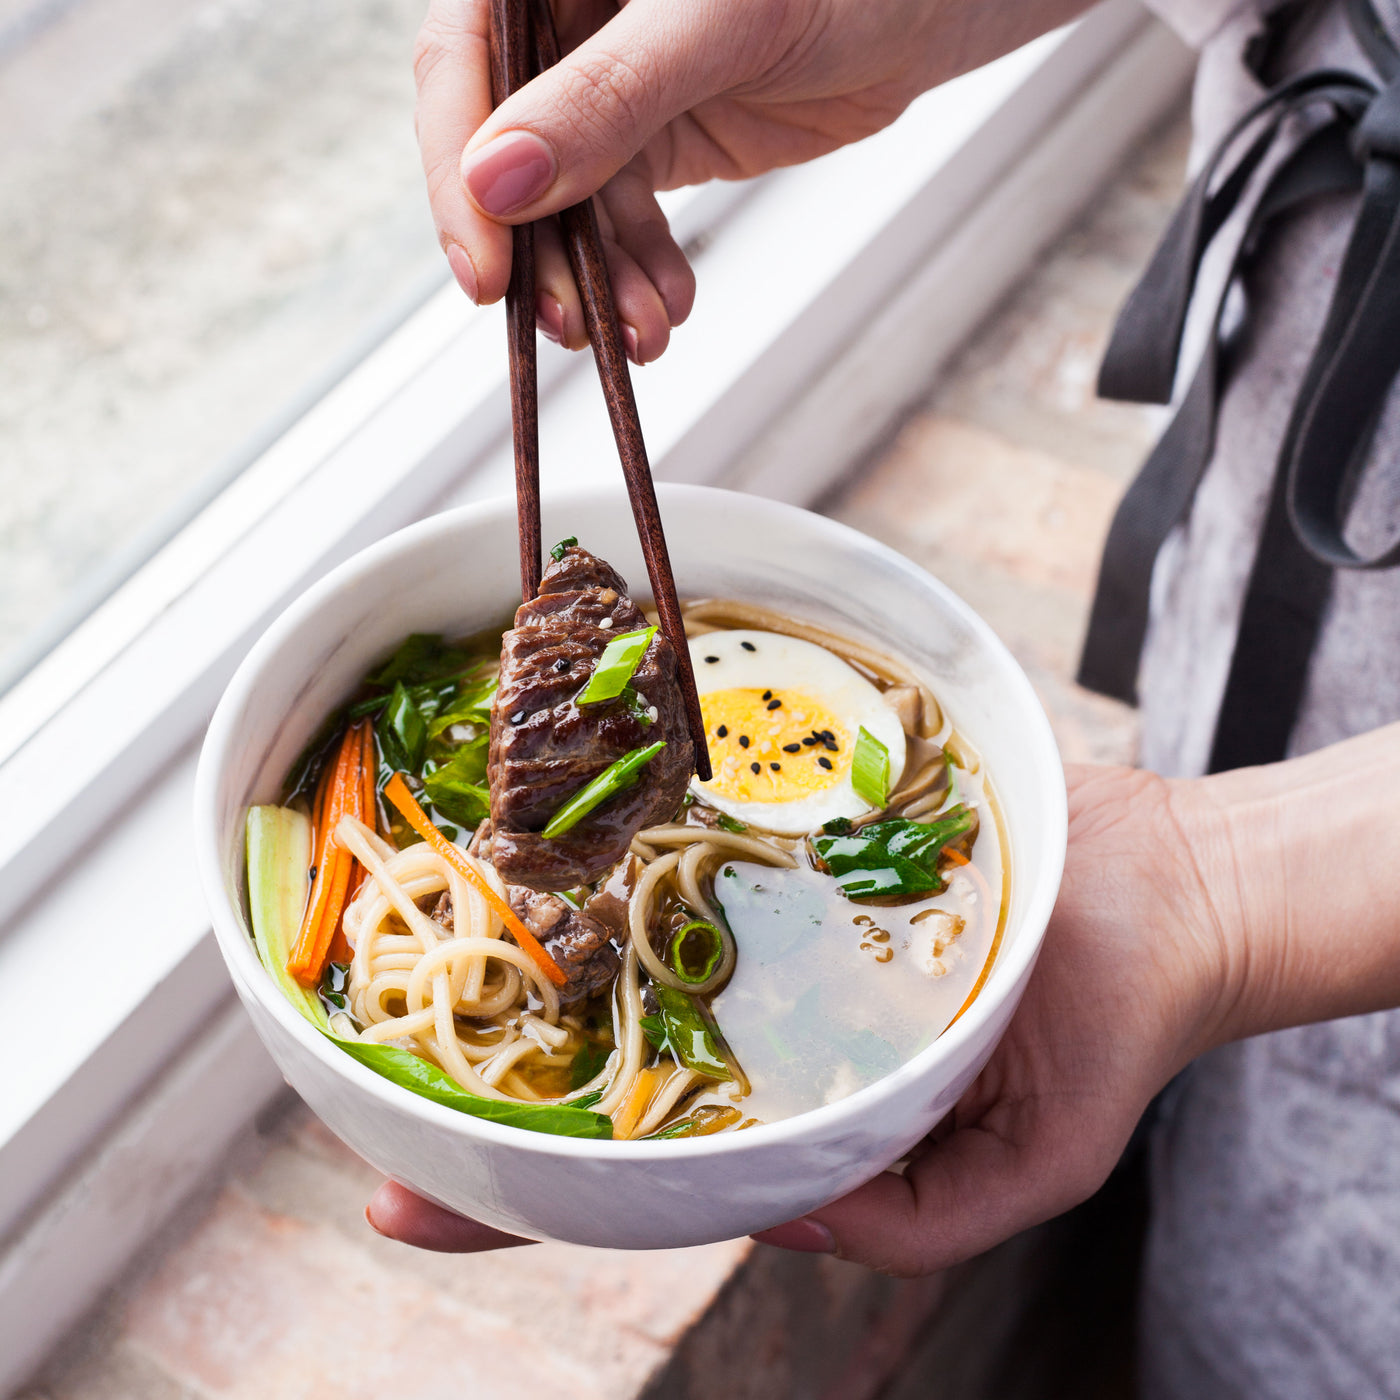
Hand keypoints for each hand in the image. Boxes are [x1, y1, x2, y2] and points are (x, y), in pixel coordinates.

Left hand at [364, 763, 1243, 1260]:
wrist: (1168, 883)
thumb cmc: (1107, 1032)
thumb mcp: (1028, 1167)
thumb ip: (906, 1215)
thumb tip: (777, 1221)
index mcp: (798, 1097)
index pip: (644, 1160)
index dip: (526, 1195)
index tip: (407, 1203)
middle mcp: (762, 1006)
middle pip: (609, 1052)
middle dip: (490, 1086)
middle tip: (363, 1094)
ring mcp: (767, 918)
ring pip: (635, 945)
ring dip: (538, 956)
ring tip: (425, 963)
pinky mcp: (792, 832)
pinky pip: (697, 844)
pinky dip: (630, 852)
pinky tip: (550, 845)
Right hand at [414, 0, 1088, 360]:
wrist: (932, 4)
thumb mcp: (720, 25)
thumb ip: (605, 98)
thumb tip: (496, 181)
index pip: (460, 62)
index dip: (460, 171)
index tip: (487, 268)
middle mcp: (564, 24)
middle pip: (502, 149)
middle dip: (536, 251)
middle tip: (564, 322)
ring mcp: (604, 84)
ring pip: (563, 202)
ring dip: (594, 281)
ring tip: (636, 333)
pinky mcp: (652, 136)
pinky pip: (620, 221)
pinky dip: (638, 275)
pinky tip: (665, 310)